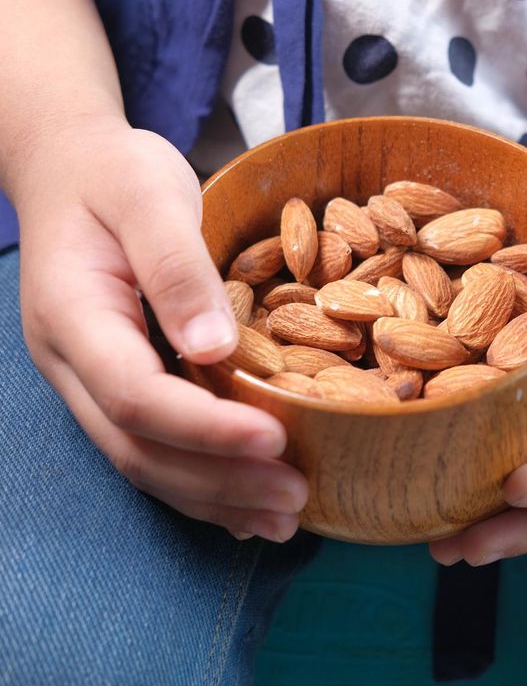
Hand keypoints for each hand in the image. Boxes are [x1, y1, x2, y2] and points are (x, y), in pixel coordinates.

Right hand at [14, 116, 307, 541]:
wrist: (72, 168)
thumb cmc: (113, 174)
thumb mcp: (148, 196)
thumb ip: (177, 268)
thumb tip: (213, 347)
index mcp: (75, 317)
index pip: (137, 395)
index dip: (206, 427)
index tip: (276, 440)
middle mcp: (75, 364)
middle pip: (140, 448)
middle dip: (220, 480)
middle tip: (294, 498)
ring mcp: (92, 380)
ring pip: (146, 461)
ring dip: (215, 496)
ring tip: (283, 517)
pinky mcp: (120, 382)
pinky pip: (156, 445)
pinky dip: (204, 480)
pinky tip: (247, 504)